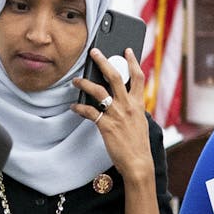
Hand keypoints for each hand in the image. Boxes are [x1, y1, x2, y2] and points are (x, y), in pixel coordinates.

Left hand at [71, 48, 154, 178]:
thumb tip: (121, 99)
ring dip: (85, 83)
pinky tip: (73, 106)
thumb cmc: (138, 144)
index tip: (127, 51)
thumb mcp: (139, 121)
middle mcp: (128, 106)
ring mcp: (117, 115)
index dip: (133, 61)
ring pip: (99, 91)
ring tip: (76, 80)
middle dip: (103, 61)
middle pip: (115, 77)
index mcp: (138, 104)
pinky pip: (89, 112)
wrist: (138, 163)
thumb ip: (132, 108)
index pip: (138, 77)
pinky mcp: (106, 126)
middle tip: (94, 52)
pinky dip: (79, 107)